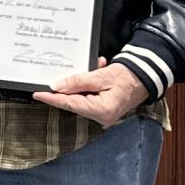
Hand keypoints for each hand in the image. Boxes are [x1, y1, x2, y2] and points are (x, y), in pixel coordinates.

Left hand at [32, 57, 149, 124]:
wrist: (147, 76)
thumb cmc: (128, 77)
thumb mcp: (101, 76)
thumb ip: (77, 81)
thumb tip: (57, 86)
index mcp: (101, 110)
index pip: (69, 104)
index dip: (52, 98)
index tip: (37, 93)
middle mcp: (101, 116)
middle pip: (74, 101)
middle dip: (67, 87)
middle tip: (57, 75)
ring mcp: (103, 113)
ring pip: (81, 97)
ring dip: (82, 82)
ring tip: (92, 68)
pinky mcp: (104, 107)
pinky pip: (90, 95)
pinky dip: (90, 83)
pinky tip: (97, 69)